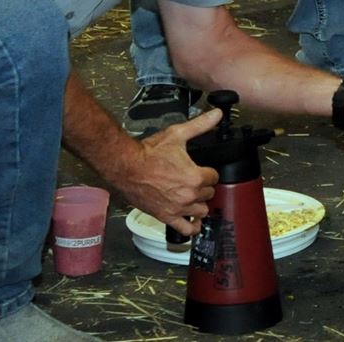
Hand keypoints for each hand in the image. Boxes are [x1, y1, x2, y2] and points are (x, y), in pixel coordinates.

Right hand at [120, 107, 221, 231]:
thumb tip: (217, 114)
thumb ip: (200, 125)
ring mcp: (178, 208)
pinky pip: (185, 229)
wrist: (126, 167)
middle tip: (194, 181)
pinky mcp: (165, 216)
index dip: (209, 172)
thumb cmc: (149, 152)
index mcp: (195, 177)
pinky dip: (191, 227)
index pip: (215, 177)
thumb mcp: (177, 134)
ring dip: (199, 205)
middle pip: (209, 194)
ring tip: (192, 197)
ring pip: (201, 211)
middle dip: (204, 187)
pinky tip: (193, 223)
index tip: (202, 170)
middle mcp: (189, 195)